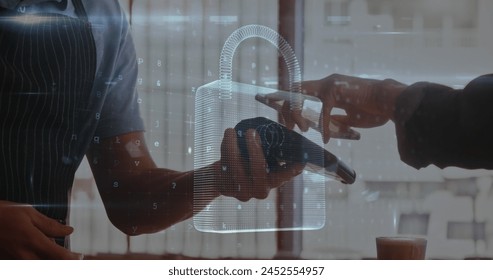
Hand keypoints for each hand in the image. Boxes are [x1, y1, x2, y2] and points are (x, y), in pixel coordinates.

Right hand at [0, 200, 81, 258]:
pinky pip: (27, 262)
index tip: (79, 257)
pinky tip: (36, 248)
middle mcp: (25, 256)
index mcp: (33, 242)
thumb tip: (68, 231)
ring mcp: (15, 260)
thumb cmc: (2, 213)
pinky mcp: (8, 261)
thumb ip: (50, 225)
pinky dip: (36, 257)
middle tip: (69, 256)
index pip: (59, 256)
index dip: (72, 258)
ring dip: (47, 258)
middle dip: (60, 261)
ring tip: (51, 248)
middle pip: (50, 264)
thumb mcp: (29, 213)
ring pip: (39, 264)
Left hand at [217, 128, 303, 201]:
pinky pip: (223, 166)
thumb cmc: (248, 164)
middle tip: (252, 132)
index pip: (284, 176)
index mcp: (271, 182)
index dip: (291, 170)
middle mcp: (259, 190)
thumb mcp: (262, 160)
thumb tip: (288, 137)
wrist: (223, 178)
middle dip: (254, 149)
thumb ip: (272, 153)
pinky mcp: (225, 187)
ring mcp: (241, 191)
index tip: (299, 161)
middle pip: (258, 169)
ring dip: (232, 146)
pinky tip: (227, 138)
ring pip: (236, 167)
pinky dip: (224, 149)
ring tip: (231, 130)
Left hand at [279, 74, 406, 142]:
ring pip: (300, 96)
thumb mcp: (348, 117)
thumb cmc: (373, 109)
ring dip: (297, 114)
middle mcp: (326, 83)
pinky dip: (323, 127)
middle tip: (288, 128)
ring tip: (301, 130)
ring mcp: (330, 85)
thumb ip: (334, 119)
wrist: (391, 102)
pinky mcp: (337, 92)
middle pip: (293, 90)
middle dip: (286, 109)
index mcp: (327, 88)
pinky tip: (327, 138)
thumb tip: (323, 128)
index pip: (301, 92)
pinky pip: (323, 112)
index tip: (285, 118)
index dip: (289, 103)